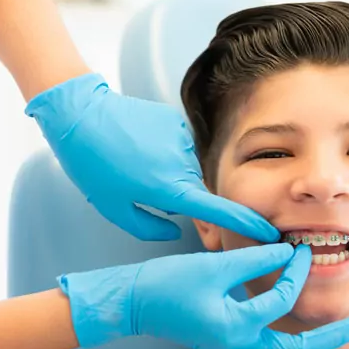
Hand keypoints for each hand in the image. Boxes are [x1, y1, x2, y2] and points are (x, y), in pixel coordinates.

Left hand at [27, 73, 279, 242]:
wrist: (80, 115)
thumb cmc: (92, 166)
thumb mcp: (114, 208)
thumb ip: (149, 227)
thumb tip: (174, 228)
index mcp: (170, 189)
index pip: (219, 211)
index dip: (245, 224)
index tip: (268, 234)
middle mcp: (183, 164)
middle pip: (196, 189)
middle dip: (179, 195)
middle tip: (141, 187)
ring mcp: (182, 139)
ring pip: (185, 168)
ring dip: (167, 172)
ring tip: (132, 163)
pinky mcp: (175, 122)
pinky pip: (177, 147)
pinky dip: (163, 152)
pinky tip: (137, 146)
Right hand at [59, 244, 348, 348]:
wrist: (134, 302)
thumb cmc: (168, 283)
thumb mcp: (216, 266)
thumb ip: (255, 260)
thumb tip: (288, 252)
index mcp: (236, 327)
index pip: (281, 300)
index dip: (295, 272)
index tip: (302, 250)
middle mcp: (238, 345)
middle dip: (328, 343)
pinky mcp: (227, 344)